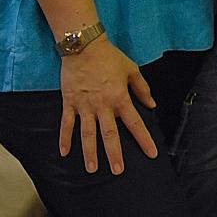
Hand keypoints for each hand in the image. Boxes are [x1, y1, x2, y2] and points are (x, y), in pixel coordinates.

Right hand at [58, 37, 157, 174]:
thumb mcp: (132, 69)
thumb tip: (152, 104)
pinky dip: (64, 138)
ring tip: (92, 169)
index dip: (144, 140)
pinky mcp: (70, 103)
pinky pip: (66, 124)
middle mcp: (103, 106)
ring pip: (87, 134)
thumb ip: (142, 88)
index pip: (135, 123)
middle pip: (110, 134)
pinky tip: (64, 153)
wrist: (83, 46)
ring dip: (90, 152)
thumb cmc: (109, 57)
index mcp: (120, 98)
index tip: (151, 153)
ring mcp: (84, 106)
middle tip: (117, 170)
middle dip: (114, 154)